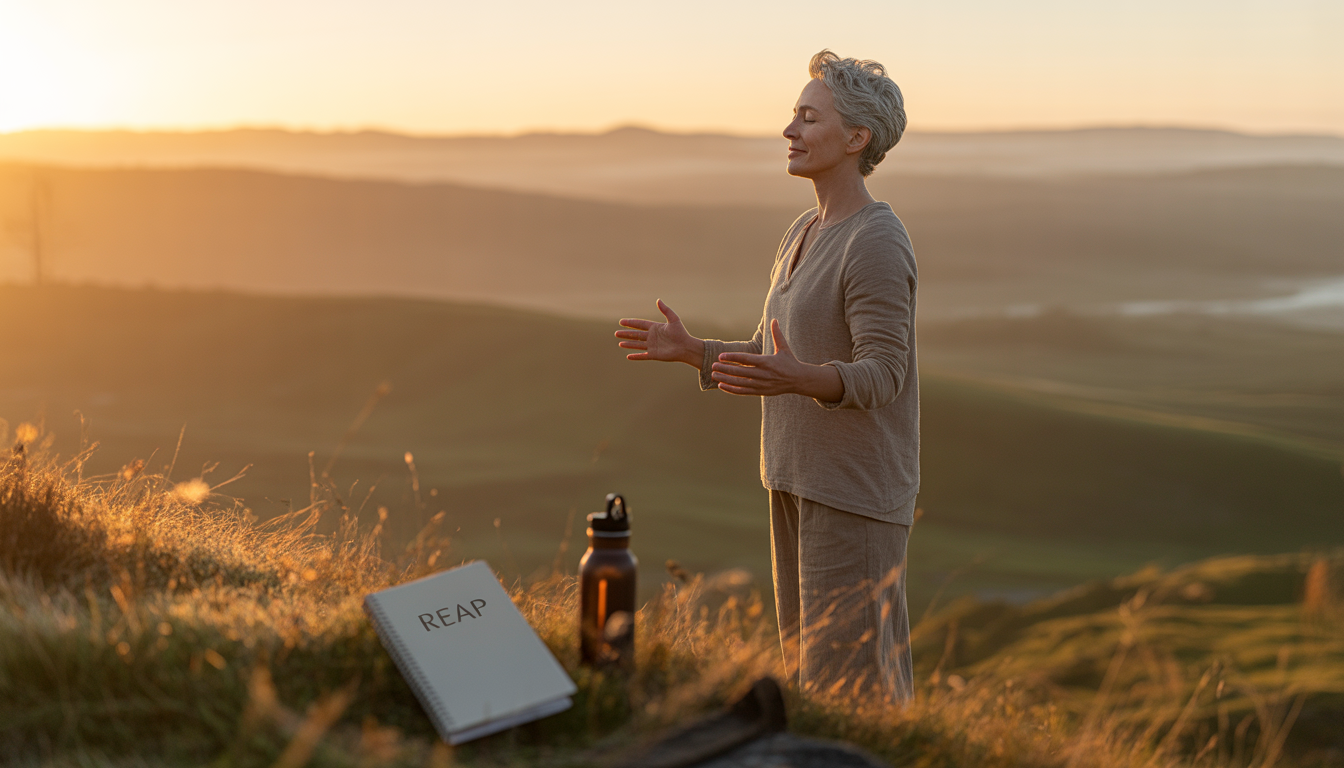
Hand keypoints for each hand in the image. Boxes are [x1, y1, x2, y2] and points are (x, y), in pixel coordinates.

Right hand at [616, 300, 704, 366]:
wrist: (686, 347)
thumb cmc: (681, 333)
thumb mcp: (674, 319)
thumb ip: (665, 310)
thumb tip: (658, 300)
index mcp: (655, 328)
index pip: (640, 325)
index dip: (631, 323)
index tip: (621, 322)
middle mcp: (652, 337)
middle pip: (636, 335)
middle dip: (626, 334)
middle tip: (616, 333)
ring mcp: (652, 346)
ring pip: (637, 345)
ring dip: (628, 344)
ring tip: (620, 343)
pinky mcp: (654, 355)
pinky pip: (643, 355)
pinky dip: (636, 356)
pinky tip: (628, 356)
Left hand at [711, 319, 843, 400]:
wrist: (799, 380)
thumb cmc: (790, 362)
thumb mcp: (784, 348)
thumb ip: (777, 334)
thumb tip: (774, 319)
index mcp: (767, 362)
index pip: (746, 359)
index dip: (732, 357)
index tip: (721, 356)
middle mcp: (763, 374)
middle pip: (740, 372)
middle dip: (725, 369)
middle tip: (712, 365)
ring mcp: (761, 384)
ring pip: (739, 382)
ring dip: (726, 379)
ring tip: (714, 375)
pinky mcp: (760, 392)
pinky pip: (743, 391)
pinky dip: (732, 389)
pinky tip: (721, 385)